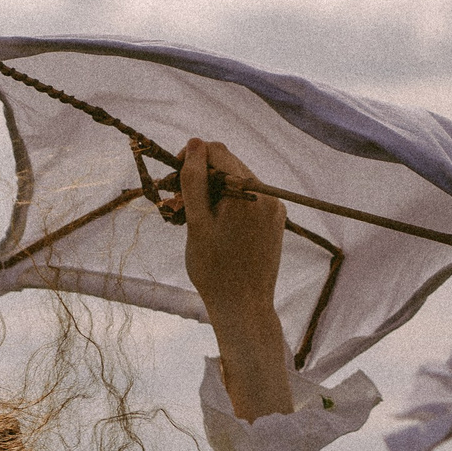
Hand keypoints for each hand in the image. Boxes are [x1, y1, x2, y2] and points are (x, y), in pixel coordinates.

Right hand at [176, 138, 283, 315]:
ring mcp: (275, 208)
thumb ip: (195, 180)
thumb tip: (194, 144)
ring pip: (239, 183)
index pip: (217, 152)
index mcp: (246, 191)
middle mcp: (267, 194)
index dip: (192, 158)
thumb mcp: (197, 222)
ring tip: (197, 218)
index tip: (175, 178)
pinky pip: (250, 200)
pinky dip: (231, 204)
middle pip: (230, 165)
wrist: (244, 307)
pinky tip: (217, 227)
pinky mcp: (276, 221)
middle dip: (203, 176)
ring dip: (215, 191)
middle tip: (180, 202)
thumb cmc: (214, 270)